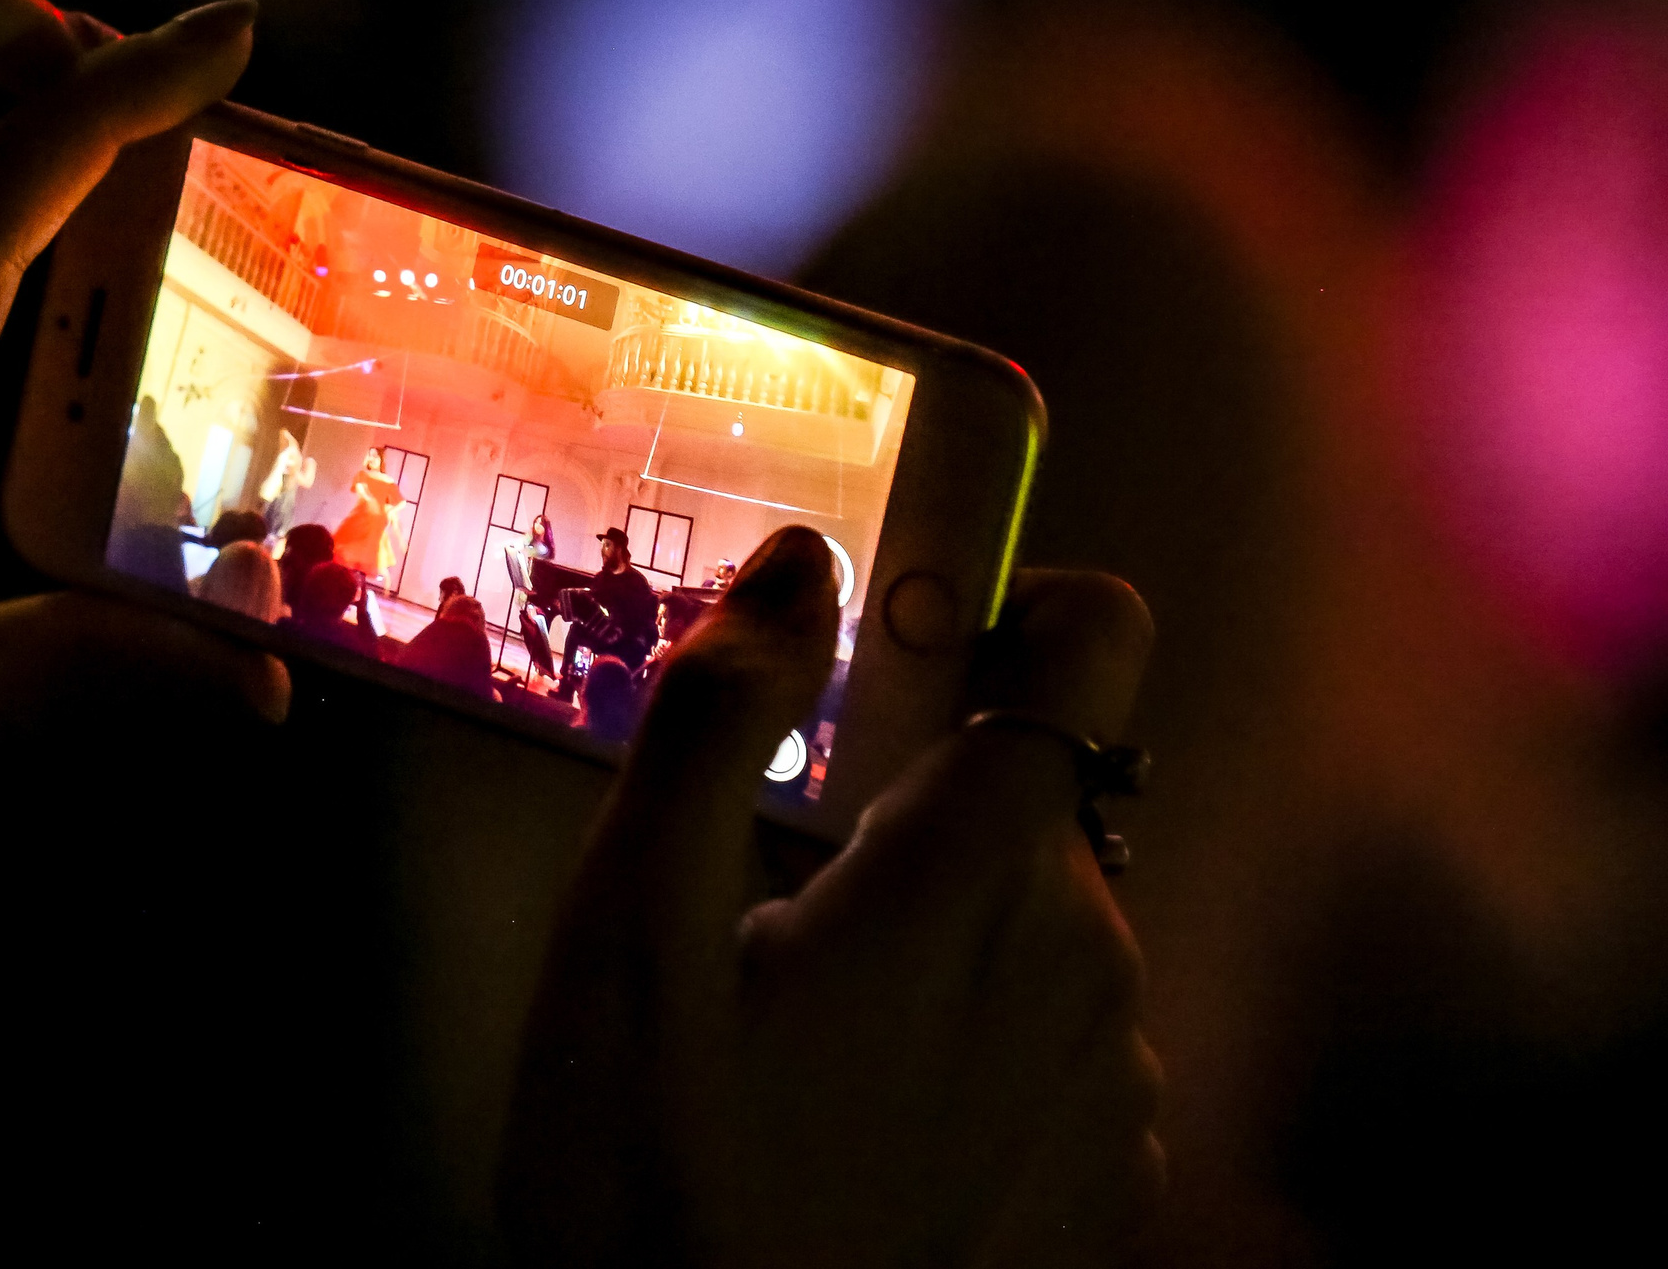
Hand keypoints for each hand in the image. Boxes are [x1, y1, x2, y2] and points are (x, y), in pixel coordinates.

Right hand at [500, 528, 1159, 1268]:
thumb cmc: (659, 1181)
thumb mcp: (628, 934)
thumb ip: (712, 721)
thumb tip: (799, 565)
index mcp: (982, 873)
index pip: (1094, 644)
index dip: (1015, 603)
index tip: (906, 639)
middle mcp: (1091, 959)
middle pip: (1045, 788)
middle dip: (926, 795)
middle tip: (778, 881)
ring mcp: (1117, 1082)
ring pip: (1049, 914)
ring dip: (948, 921)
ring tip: (805, 1018)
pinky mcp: (1109, 1179)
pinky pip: (1062, 1034)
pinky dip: (981, 1031)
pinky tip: (865, 1110)